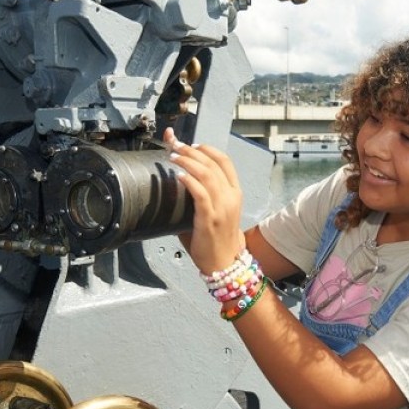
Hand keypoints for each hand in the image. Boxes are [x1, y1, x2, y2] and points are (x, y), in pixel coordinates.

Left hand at [164, 128, 245, 275]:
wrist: (224, 263)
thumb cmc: (216, 239)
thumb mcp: (217, 212)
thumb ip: (203, 196)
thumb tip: (180, 182)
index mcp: (235, 193)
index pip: (225, 162)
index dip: (208, 149)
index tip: (192, 144)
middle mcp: (231, 197)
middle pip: (212, 164)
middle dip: (192, 151)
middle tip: (175, 145)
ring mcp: (222, 208)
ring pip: (207, 175)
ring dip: (188, 162)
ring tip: (173, 156)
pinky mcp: (210, 219)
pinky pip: (200, 194)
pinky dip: (189, 181)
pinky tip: (179, 175)